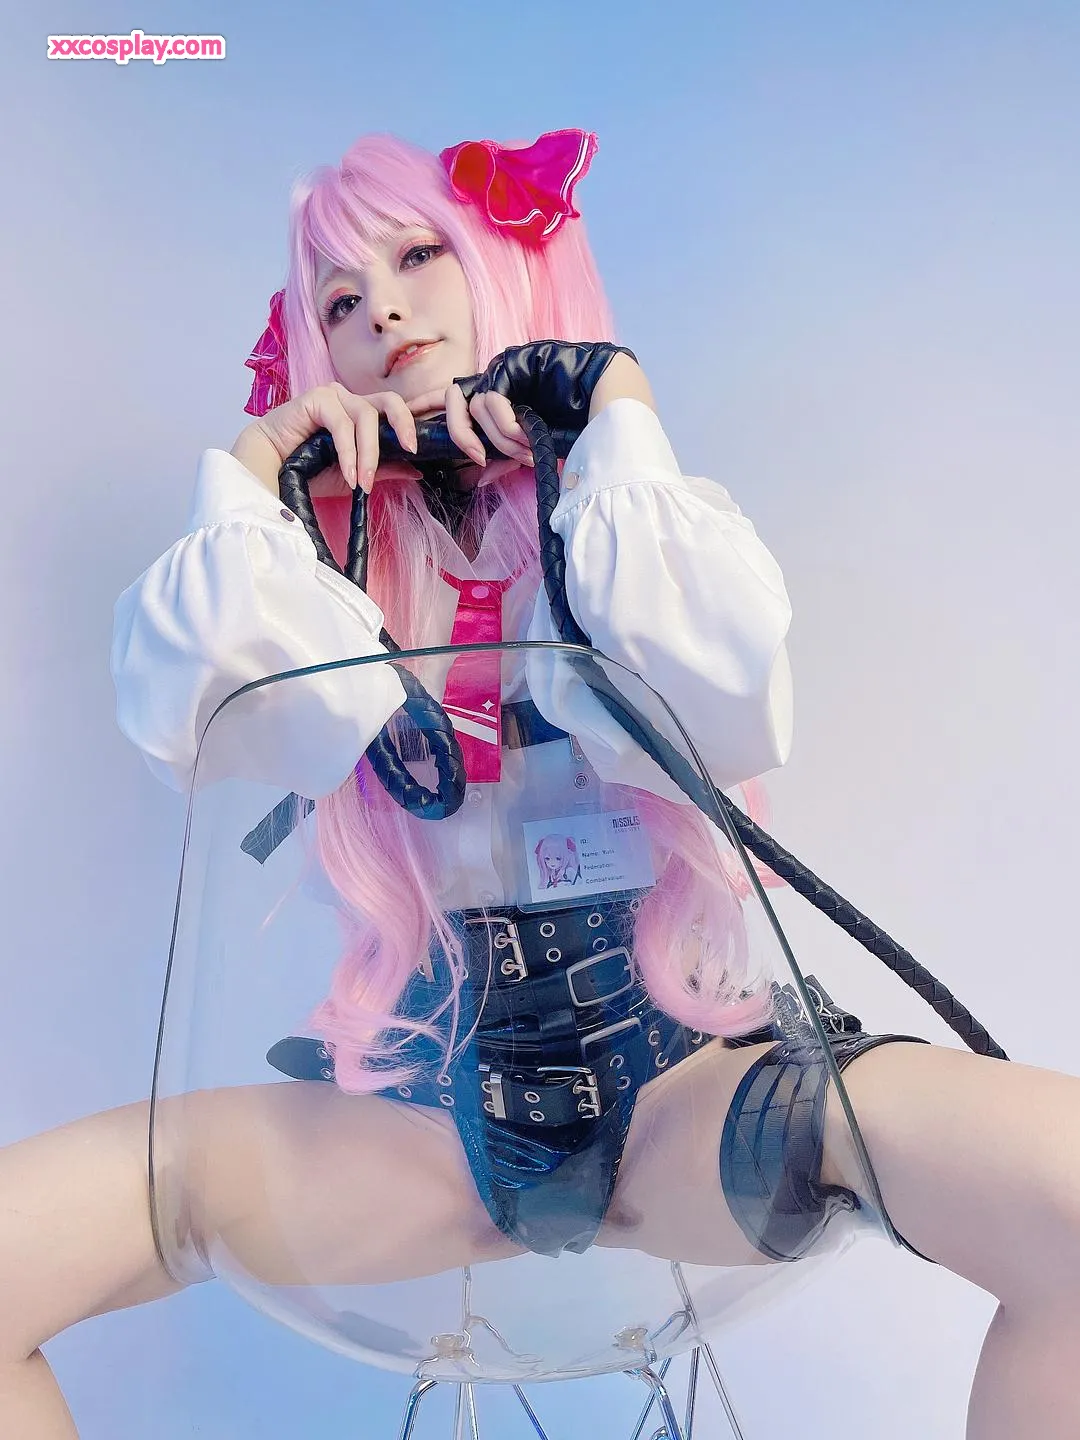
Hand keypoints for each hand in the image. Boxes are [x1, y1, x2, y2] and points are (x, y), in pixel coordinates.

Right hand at [230, 383, 419, 496]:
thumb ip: (384, 469)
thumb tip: (418, 470)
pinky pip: (342, 424)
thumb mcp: (355, 474)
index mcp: (363, 414)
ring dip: (368, 454)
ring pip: (366, 416)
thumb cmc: (309, 469)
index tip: (429, 439)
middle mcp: (351, 400)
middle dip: (404, 424)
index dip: (415, 418)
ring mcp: (334, 396)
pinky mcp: (316, 399)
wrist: (270, 467)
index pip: (396, 410)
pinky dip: (348, 452)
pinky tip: (348, 475)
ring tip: (362, 483)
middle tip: (411, 450)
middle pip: (390, 401)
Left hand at [446, 341, 646, 462]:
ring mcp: (507, 368)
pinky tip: (527, 434)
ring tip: (528, 449)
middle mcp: (500, 380)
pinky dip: (505, 423)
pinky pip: (495, 395)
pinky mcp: (517, 361)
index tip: (473, 458)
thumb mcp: (536, 445)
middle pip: (457, 403)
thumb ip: (507, 455)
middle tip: (482, 458)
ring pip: (478, 405)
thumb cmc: (579, 423)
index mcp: (500, 396)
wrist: (611, 401)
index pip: (460, 406)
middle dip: (466, 436)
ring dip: (500, 437)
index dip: (456, 432)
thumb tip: (481, 477)